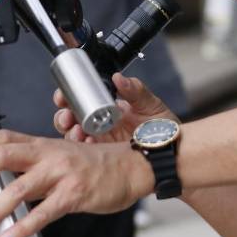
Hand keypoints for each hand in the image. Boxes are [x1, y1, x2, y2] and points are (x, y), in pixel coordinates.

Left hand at [0, 130, 153, 236]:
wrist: (131, 166)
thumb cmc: (95, 165)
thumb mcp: (60, 157)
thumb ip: (32, 168)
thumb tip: (2, 183)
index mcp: (42, 145)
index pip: (3, 137)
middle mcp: (48, 155)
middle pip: (4, 155)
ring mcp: (61, 174)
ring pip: (19, 187)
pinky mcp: (73, 195)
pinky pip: (43, 212)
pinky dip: (22, 227)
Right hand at [53, 72, 176, 143]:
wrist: (173, 153)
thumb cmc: (163, 128)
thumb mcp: (151, 104)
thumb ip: (136, 90)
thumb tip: (119, 78)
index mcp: (108, 107)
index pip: (82, 99)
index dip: (69, 96)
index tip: (63, 95)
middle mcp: (101, 123)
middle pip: (71, 118)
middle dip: (63, 116)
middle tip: (67, 117)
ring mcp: (101, 142)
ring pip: (74, 137)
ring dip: (70, 133)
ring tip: (78, 132)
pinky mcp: (103, 159)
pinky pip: (85, 155)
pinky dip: (81, 150)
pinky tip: (88, 146)